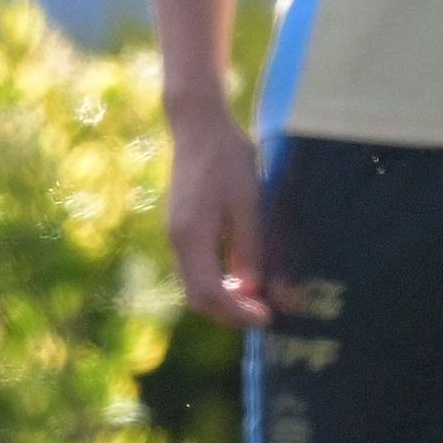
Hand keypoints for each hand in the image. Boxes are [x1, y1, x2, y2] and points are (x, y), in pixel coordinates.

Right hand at [162, 95, 272, 329]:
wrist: (198, 124)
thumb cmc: (227, 158)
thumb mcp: (248, 203)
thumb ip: (249, 248)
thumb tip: (252, 288)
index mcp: (191, 236)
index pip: (209, 293)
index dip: (237, 313)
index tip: (266, 318)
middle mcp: (177, 239)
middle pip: (197, 295)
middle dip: (229, 312)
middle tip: (263, 314)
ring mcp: (176, 233)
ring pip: (194, 283)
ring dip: (224, 298)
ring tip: (257, 299)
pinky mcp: (181, 225)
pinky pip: (195, 266)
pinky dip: (217, 281)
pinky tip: (242, 277)